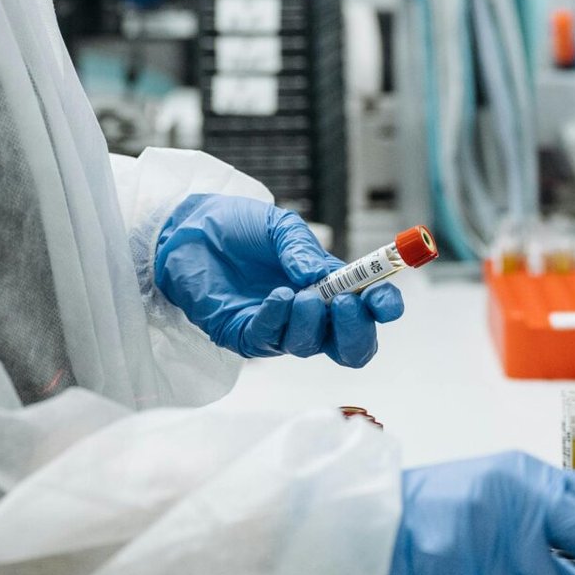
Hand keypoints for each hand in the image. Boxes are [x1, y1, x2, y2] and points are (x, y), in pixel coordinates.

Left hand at [152, 192, 403, 367]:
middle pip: (350, 346)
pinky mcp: (244, 335)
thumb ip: (303, 251)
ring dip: (312, 322)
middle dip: (356, 331)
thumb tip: (323, 277)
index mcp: (328, 285)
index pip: (368, 310)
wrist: (188, 229)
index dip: (383, 309)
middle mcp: (309, 313)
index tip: (386, 303)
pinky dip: (278, 320)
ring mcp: (278, 328)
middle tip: (346, 304)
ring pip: (310, 346)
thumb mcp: (280, 227)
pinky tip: (277, 297)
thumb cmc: (238, 227)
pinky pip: (269, 340)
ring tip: (300, 293)